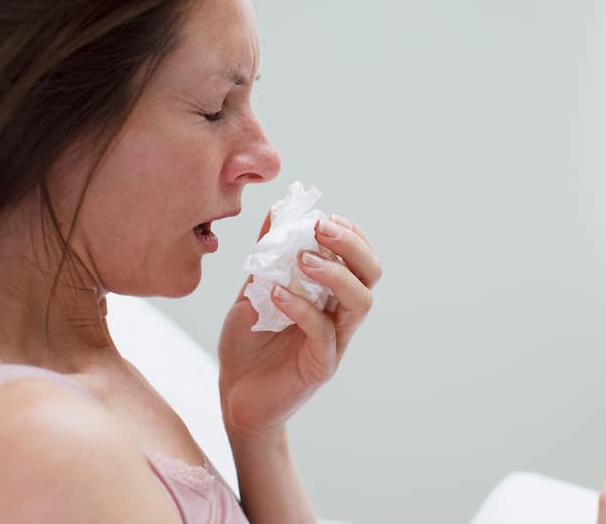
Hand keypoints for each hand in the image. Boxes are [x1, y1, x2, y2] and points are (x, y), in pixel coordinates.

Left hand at [218, 213, 381, 441]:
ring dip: (335, 273)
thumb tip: (276, 212)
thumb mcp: (253, 291)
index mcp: (331, 296)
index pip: (360, 258)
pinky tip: (275, 294)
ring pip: (360, 302)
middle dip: (351, 245)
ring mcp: (335, 342)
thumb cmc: (248, 345)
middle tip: (320, 227)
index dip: (350, 234)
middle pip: (371, 274)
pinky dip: (302, 307)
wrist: (234, 395)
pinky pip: (324, 332)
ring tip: (302, 259)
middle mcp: (340, 316)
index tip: (323, 216)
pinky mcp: (321, 366)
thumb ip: (267, 257)